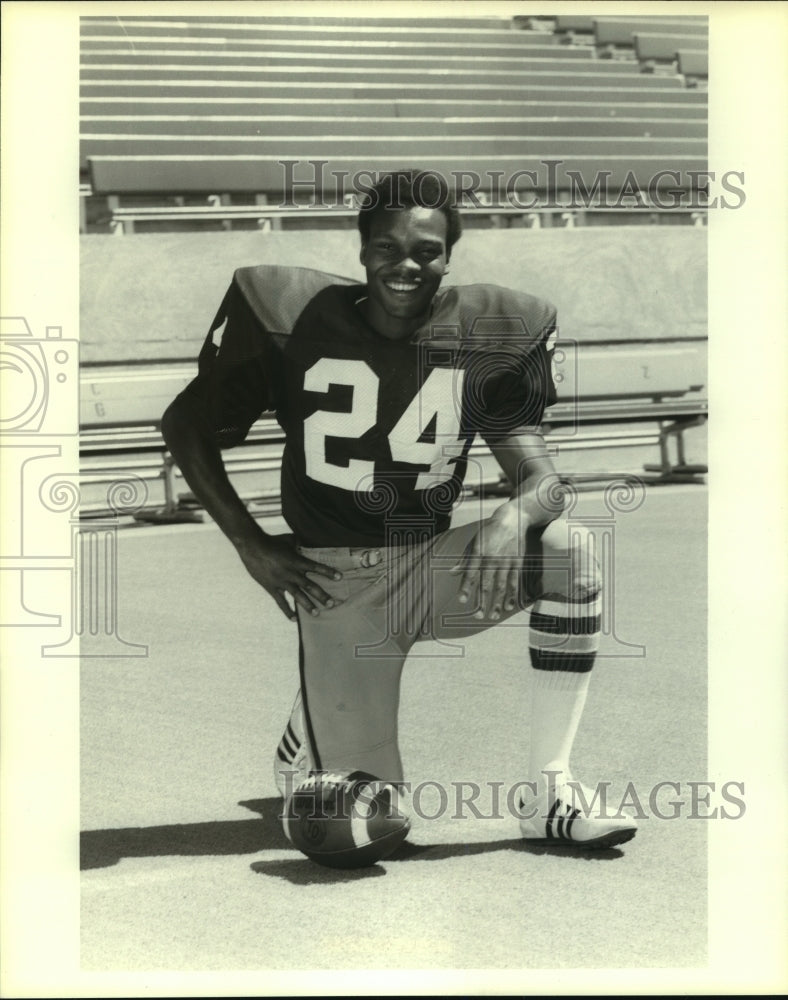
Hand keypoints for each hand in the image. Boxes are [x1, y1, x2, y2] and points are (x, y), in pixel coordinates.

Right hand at [235, 531, 341, 621]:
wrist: (252, 547)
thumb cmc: (272, 542)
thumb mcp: (289, 540)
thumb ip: (299, 543)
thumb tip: (307, 542)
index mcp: (297, 561)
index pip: (316, 567)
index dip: (328, 572)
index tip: (339, 577)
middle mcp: (291, 573)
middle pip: (310, 586)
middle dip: (322, 595)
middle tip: (332, 603)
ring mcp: (282, 582)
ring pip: (298, 596)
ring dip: (308, 605)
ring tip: (317, 613)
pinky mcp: (272, 588)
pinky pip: (281, 602)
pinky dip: (287, 611)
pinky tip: (294, 619)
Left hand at [450, 506, 526, 620]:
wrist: (511, 520)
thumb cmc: (489, 532)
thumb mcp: (474, 542)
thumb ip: (464, 559)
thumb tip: (452, 572)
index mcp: (478, 553)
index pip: (470, 573)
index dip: (466, 587)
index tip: (461, 601)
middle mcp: (491, 558)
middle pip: (486, 584)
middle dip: (481, 601)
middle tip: (477, 617)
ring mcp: (506, 561)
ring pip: (501, 586)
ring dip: (497, 603)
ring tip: (493, 616)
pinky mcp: (517, 563)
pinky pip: (515, 581)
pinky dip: (512, 594)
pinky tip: (508, 606)